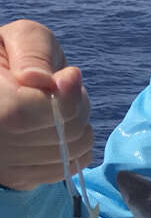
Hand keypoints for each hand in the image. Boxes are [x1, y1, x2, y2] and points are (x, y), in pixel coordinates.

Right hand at [0, 20, 92, 189]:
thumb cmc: (9, 58)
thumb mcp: (19, 38)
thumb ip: (35, 51)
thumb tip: (53, 81)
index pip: (43, 112)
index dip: (67, 94)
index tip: (65, 75)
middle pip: (64, 134)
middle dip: (76, 107)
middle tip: (60, 90)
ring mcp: (4, 165)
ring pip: (71, 152)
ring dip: (77, 127)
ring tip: (55, 109)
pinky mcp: (17, 179)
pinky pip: (67, 168)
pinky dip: (72, 148)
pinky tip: (55, 129)